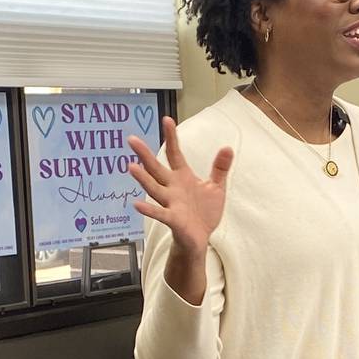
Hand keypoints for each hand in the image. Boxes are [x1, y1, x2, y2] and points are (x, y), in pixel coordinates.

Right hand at [127, 116, 233, 256]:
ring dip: (143, 179)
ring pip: (154, 188)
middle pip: (156, 168)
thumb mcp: (216, 187)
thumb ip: (220, 168)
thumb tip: (228, 147)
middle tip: (132, 139)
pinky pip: (159, 213)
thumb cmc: (204, 212)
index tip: (167, 119)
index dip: (171, 137)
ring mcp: (170, 203)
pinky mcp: (172, 219)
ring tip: (131, 166)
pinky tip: (136, 204)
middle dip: (145, 154)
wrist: (201, 238)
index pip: (175, 153)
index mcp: (182, 177)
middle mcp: (172, 188)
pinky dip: (149, 210)